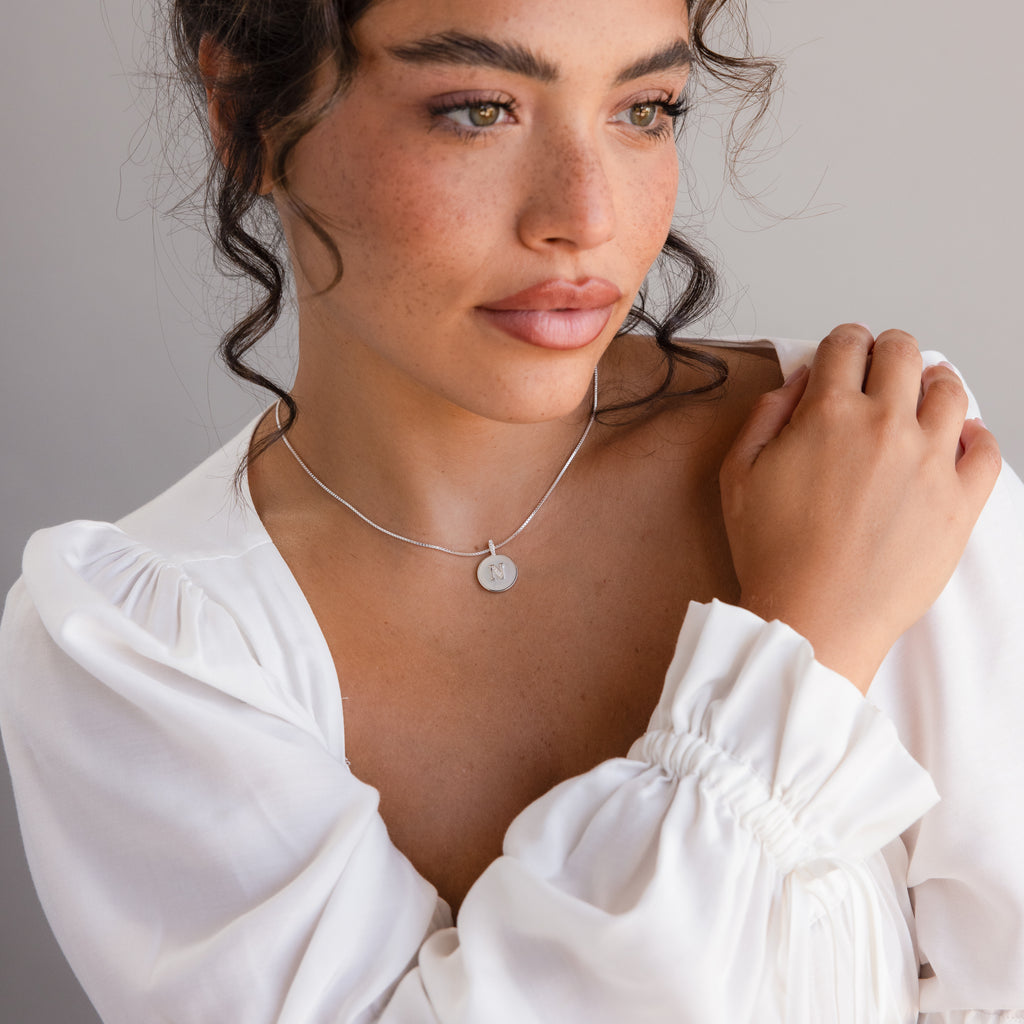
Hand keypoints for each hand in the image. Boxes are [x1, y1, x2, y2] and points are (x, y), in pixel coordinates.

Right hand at [719, 325, 1000, 692]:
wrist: (814, 619)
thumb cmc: (772, 553)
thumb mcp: (738, 474)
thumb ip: (766, 415)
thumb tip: (798, 383)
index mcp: (829, 414)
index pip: (846, 344)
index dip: (842, 342)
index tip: (843, 353)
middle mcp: (885, 426)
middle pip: (903, 352)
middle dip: (889, 349)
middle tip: (882, 365)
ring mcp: (930, 462)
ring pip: (950, 390)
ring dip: (932, 383)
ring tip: (921, 398)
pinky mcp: (960, 502)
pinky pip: (988, 448)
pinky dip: (975, 434)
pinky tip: (957, 441)